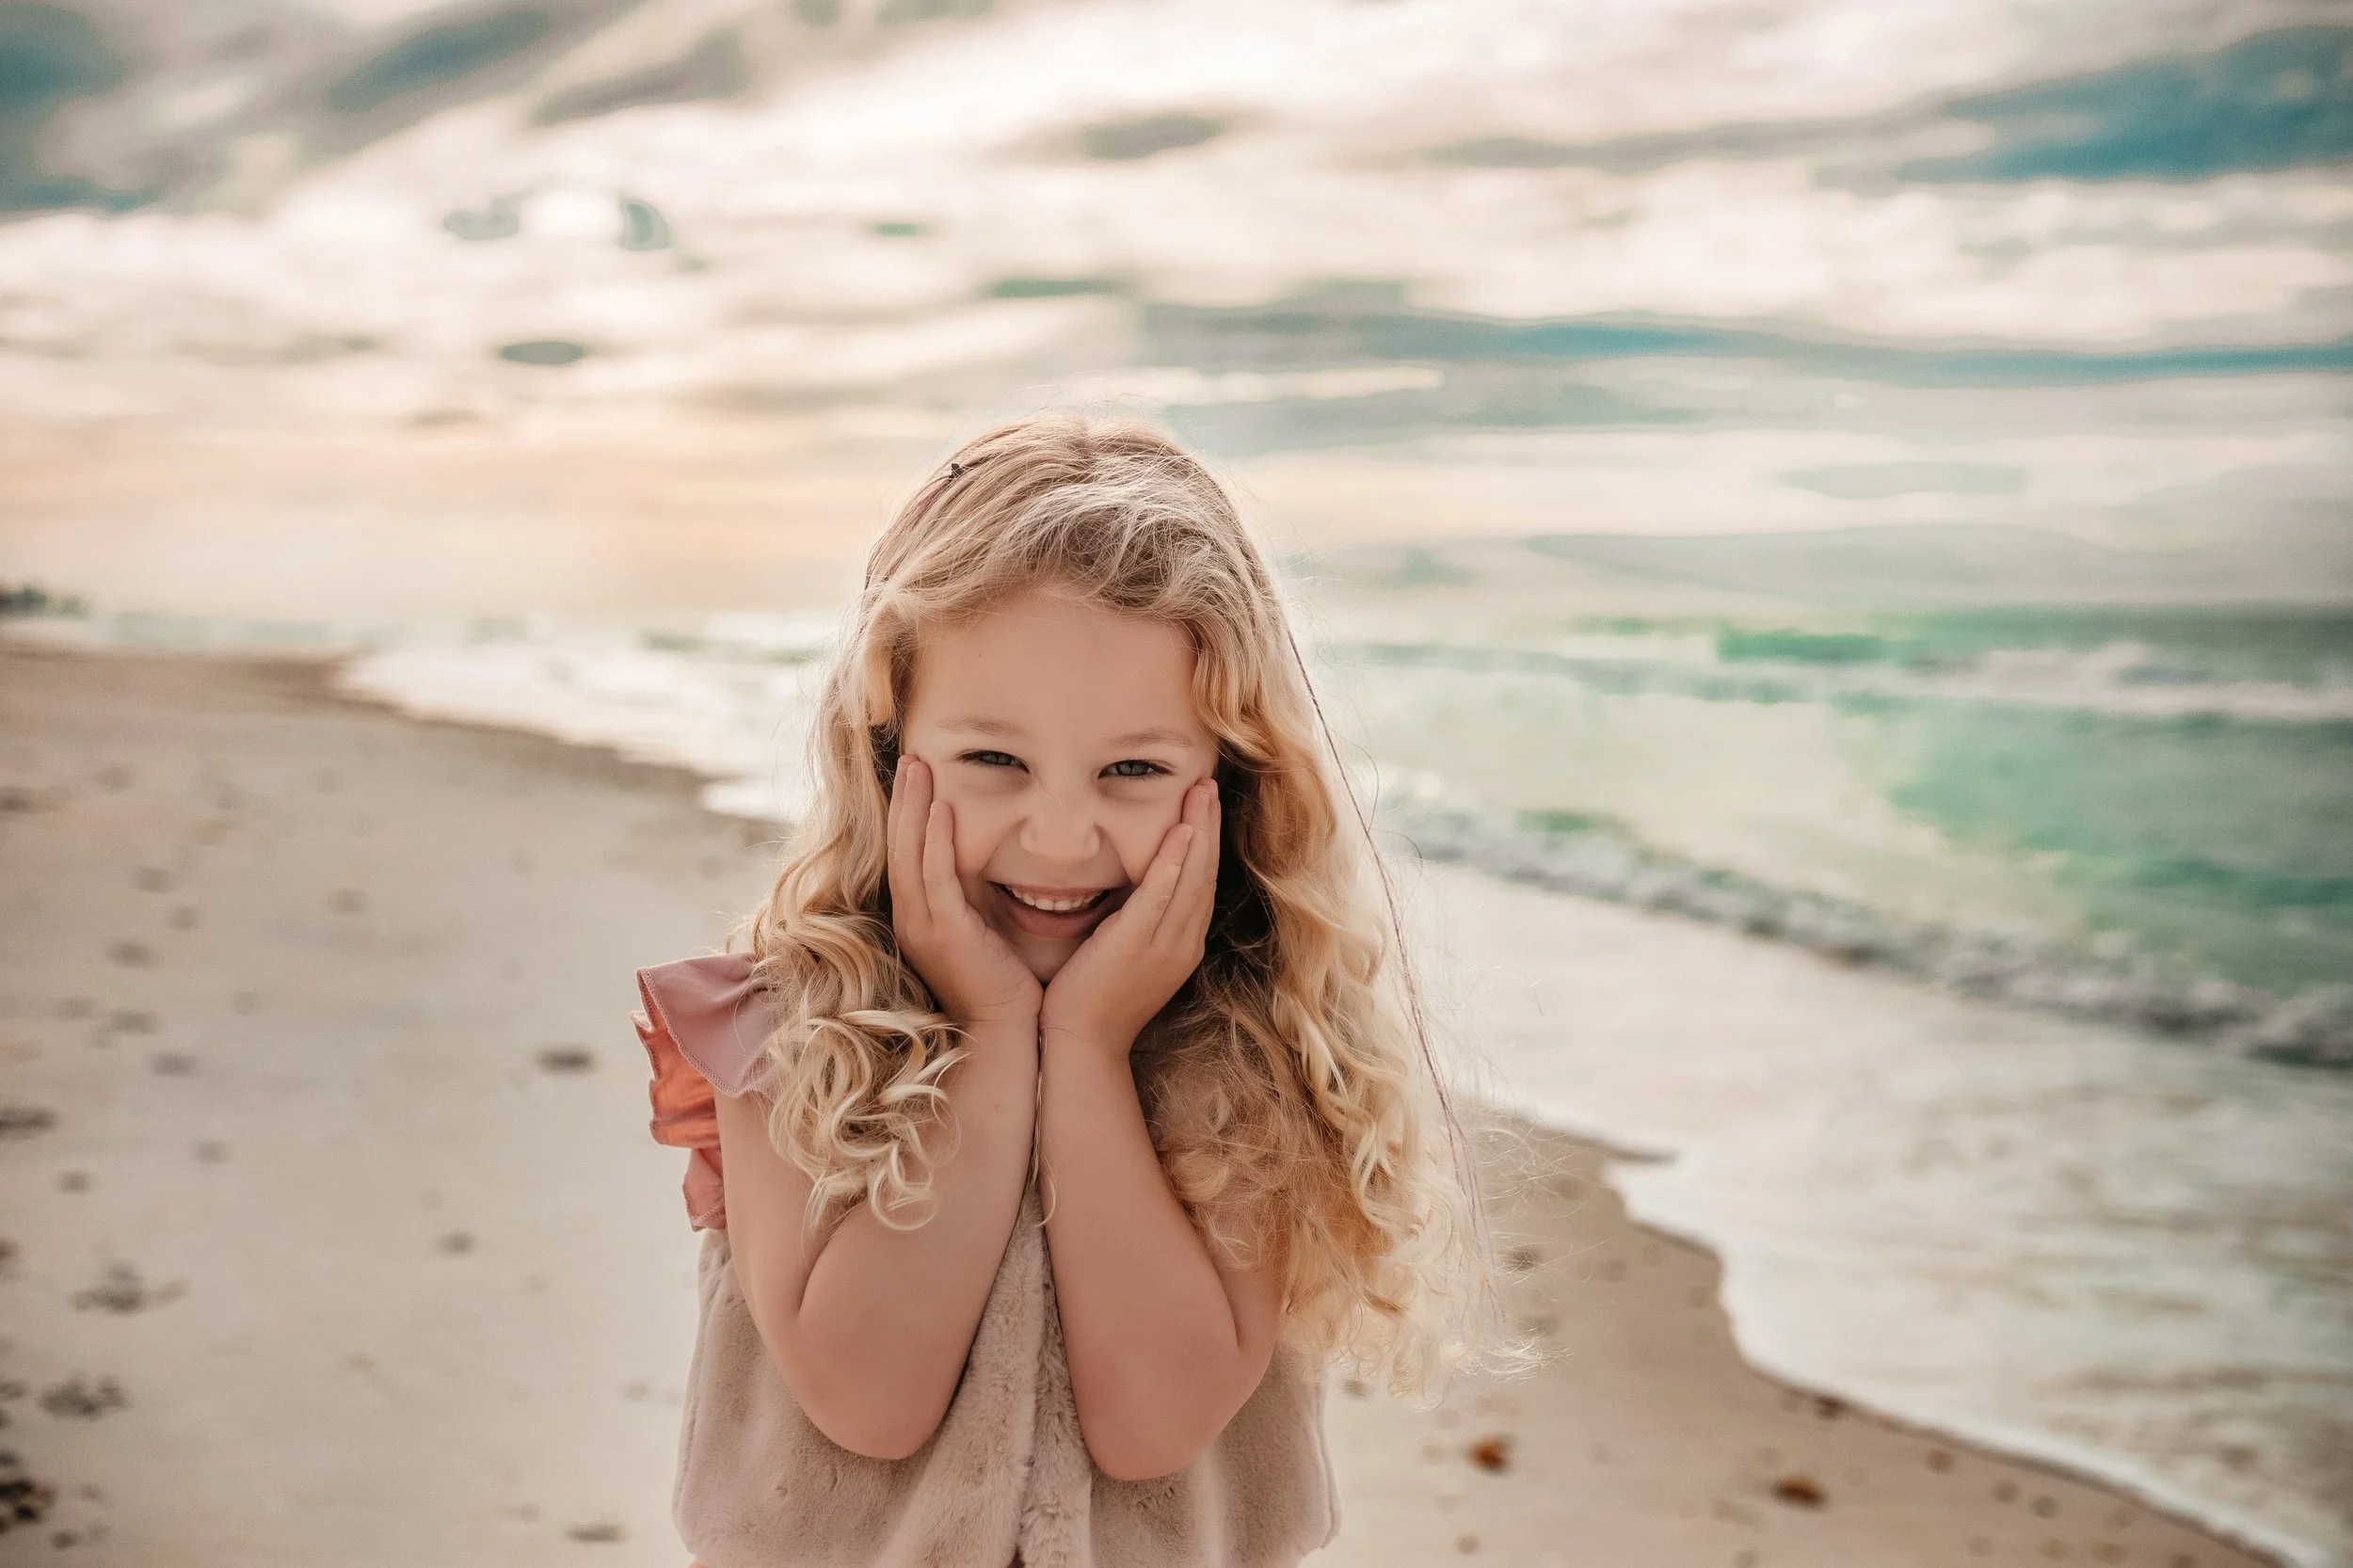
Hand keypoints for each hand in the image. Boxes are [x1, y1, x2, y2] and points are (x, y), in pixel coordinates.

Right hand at [888, 756, 1041, 1030]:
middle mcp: (913, 921)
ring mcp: (925, 928)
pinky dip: (935, 841)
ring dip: (914, 808)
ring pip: (910, 855)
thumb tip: (995, 867)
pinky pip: (935, 878)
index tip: (917, 777)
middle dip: (904, 800)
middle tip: (911, 757)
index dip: (909, 815)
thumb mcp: (984, 935)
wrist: (1006, 1035)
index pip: (908, 856)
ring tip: (918, 767)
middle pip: (899, 847)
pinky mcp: (946, 935)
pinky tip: (941, 808)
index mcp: (921, 920)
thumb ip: (979, 901)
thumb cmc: (1004, 988)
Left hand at [1041, 777, 1219, 1060]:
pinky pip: (1162, 896)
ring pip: (1191, 878)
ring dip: (1199, 831)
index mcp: (1181, 945)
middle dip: (1209, 827)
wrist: (1081, 1045)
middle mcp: (1182, 943)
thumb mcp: (1124, 956)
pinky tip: (1181, 833)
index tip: (1203, 806)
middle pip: (1204, 874)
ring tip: (1201, 792)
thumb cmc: (1092, 1003)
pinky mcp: (1137, 946)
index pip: (1200, 883)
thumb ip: (1133, 923)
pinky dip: (1174, 863)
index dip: (1206, 843)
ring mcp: (1164, 946)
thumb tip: (1126, 893)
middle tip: (1208, 785)